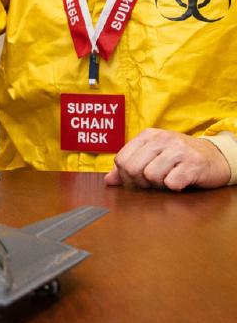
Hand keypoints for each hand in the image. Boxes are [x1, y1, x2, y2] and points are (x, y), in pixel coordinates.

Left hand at [105, 129, 229, 190]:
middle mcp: (162, 138)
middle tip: (153, 181)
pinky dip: (174, 187)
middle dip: (140, 182)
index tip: (137, 179)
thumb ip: (128, 166)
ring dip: (158, 184)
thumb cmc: (178, 158)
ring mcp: (179, 149)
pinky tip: (181, 180)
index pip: (121, 159)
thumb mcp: (152, 155)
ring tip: (168, 178)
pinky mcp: (193, 164)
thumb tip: (108, 181)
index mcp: (148, 134)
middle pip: (133, 168)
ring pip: (151, 176)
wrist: (214, 157)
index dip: (125, 175)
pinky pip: (171, 184)